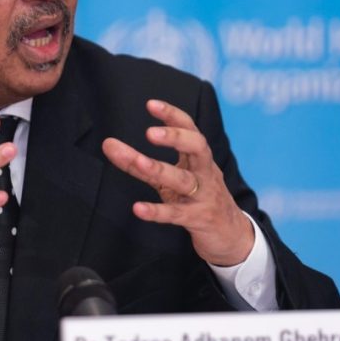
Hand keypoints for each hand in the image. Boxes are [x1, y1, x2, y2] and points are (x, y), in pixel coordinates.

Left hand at [102, 99, 253, 266]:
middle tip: (150, 133)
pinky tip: (138, 209)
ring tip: (138, 161)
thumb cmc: (197, 199)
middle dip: (176, 137)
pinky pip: (177, 214)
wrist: (231, 236)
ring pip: (184, 180)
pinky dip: (157, 211)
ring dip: (160, 169)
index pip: (190, 129)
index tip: (150, 104)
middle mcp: (205, 172)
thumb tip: (108, 144)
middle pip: (197, 147)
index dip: (172, 115)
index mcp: (199, 158)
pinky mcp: (198, 219)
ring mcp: (203, 196)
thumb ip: (138, 163)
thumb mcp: (170, 179)